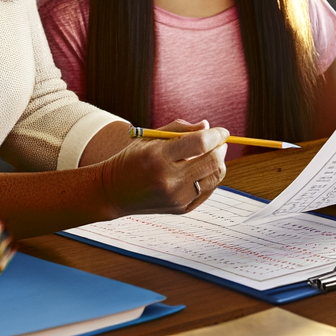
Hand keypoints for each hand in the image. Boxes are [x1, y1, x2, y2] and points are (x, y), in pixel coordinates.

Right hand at [95, 120, 227, 215]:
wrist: (113, 192)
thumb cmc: (133, 159)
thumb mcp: (150, 137)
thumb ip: (181, 129)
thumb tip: (208, 126)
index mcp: (159, 157)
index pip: (201, 143)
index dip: (217, 135)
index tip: (222, 131)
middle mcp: (170, 180)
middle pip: (213, 161)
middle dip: (220, 148)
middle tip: (219, 143)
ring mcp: (177, 197)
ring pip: (215, 176)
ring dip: (218, 163)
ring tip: (209, 155)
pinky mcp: (181, 209)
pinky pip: (208, 190)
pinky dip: (209, 177)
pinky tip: (200, 170)